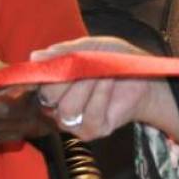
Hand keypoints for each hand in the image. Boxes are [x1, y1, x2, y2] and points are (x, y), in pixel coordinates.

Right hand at [31, 36, 178, 142]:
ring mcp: (74, 122)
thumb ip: (63, 52)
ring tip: (101, 72)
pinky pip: (89, 115)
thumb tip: (35, 56)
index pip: (35, 83)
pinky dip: (100, 95)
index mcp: (52, 85)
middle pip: (48, 96)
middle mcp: (57, 107)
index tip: (52, 62)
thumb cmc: (114, 59)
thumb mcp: (89, 47)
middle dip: (67, 78)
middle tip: (84, 64)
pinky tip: (109, 80)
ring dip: (86, 85)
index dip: (40, 74)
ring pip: (67, 108)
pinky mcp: (93, 131)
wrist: (143, 75)